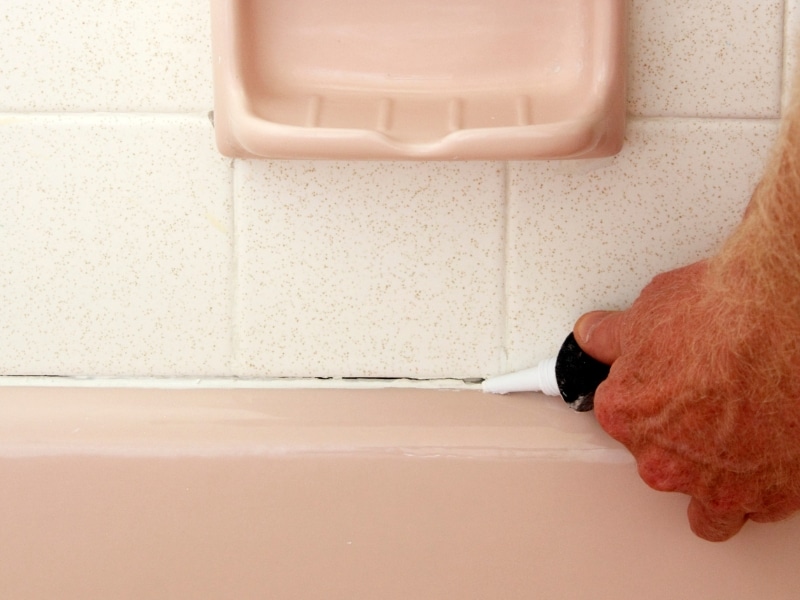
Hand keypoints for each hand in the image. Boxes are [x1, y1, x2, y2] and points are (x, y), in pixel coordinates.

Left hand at [574, 260, 799, 540]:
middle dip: (678, 437)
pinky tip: (763, 455)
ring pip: (703, 503)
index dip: (643, 395)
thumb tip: (593, 335)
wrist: (796, 325)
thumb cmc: (728, 316)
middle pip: (659, 458)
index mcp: (626, 415)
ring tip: (730, 445)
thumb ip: (612, 336)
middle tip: (706, 400)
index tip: (662, 382)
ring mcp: (716, 484)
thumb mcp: (650, 310)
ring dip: (710, 480)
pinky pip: (753, 507)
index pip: (619, 414)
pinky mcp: (768, 497)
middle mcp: (663, 460)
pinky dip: (756, 488)